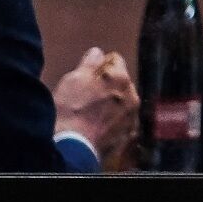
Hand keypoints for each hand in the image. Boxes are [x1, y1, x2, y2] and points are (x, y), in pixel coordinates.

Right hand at [53, 46, 138, 166]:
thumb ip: (90, 62)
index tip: (87, 74)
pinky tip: (97, 126)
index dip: (99, 65)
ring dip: (111, 104)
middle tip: (87, 96)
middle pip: (120, 82)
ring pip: (122, 103)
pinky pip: (121, 122)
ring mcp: (132, 118)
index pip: (115, 60)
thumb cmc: (70, 112)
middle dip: (107, 85)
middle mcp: (132, 96)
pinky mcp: (127, 137)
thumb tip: (98, 53)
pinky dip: (112, 122)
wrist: (72, 148)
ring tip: (90, 114)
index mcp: (120, 78)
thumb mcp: (73, 79)